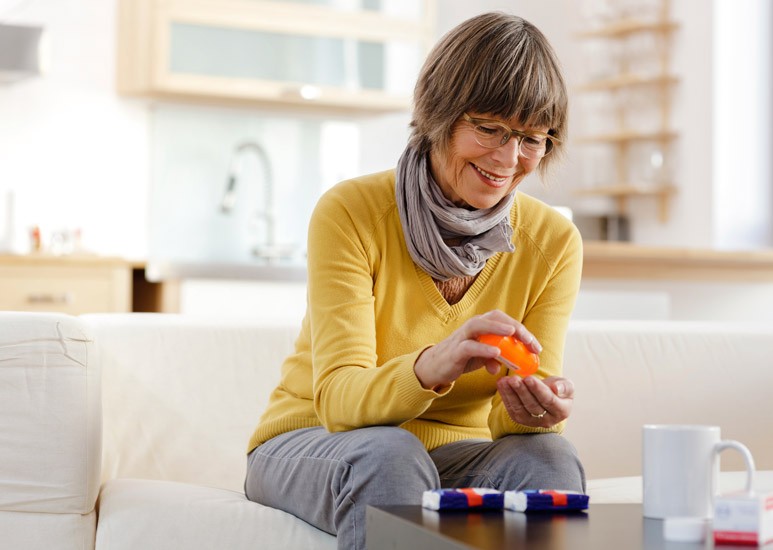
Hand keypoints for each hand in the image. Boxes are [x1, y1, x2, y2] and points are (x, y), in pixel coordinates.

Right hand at [414, 310, 540, 390]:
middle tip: (530, 341)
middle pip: (495, 318)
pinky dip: (483, 349)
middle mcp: (472, 326)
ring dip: (497, 328)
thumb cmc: (461, 358)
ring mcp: (462, 337)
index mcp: (482, 326)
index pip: (505, 320)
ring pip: (479, 326)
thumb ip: (496, 357)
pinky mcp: (455, 351)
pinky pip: (469, 346)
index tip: (536, 346)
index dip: (522, 330)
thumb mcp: (482, 358)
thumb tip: (509, 364)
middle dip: (514, 328)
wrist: (434, 366)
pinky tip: (496, 354)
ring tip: (512, 333)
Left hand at [496, 375, 573, 427]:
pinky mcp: (520, 419)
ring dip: (510, 394)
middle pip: (532, 405)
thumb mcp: (566, 385)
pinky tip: (501, 384)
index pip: (549, 400)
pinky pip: (511, 409)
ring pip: (520, 409)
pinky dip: (505, 396)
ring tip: (504, 381)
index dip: (538, 389)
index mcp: (561, 411)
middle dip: (522, 391)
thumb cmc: (557, 389)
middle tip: (513, 379)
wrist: (547, 396)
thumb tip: (556, 389)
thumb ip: (564, 387)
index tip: (529, 378)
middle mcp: (547, 420)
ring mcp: (532, 422)